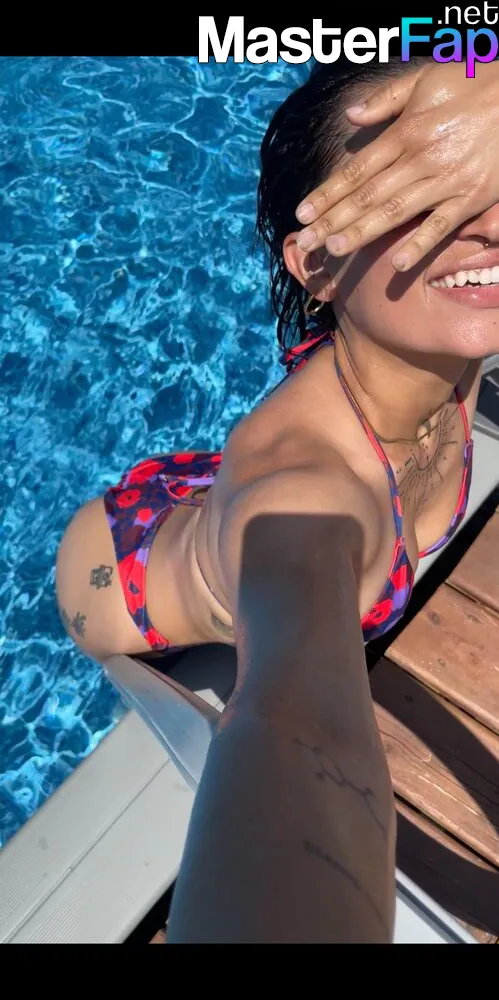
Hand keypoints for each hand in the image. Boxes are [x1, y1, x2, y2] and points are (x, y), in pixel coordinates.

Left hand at [295, 62, 498, 270]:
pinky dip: (420, 245)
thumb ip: (385, 99)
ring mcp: (445, 180)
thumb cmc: (473, 83)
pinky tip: (397, 264)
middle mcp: (420, 159)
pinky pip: (441, 225)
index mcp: (405, 132)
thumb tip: (350, 116)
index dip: (327, 193)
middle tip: (305, 242)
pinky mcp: (471, 198)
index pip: (356, 169)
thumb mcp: (425, 80)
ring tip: (333, 249)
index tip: (302, 213)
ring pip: (395, 212)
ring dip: (362, 233)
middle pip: (367, 195)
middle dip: (333, 220)